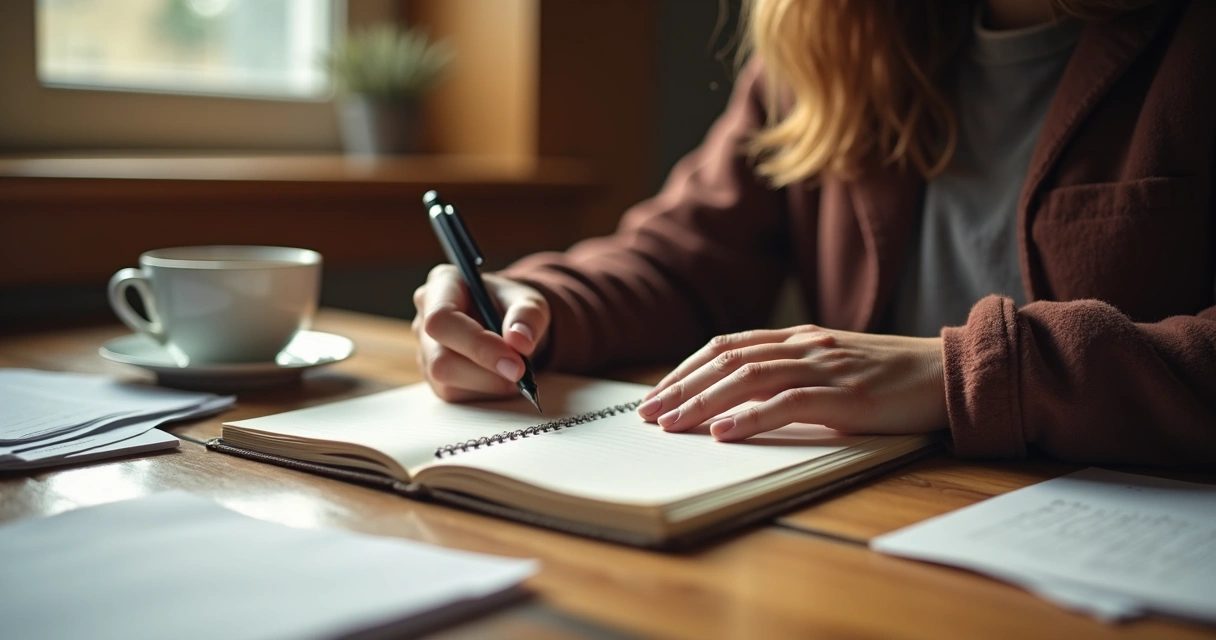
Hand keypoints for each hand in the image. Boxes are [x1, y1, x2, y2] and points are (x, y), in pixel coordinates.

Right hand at [412, 265, 549, 401]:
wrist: (510, 327)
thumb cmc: (513, 308)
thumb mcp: (530, 301)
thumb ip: (528, 316)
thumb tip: (519, 341)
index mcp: (443, 285)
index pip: (442, 318)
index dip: (476, 344)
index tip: (514, 360)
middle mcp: (424, 316)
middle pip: (440, 358)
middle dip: (485, 371)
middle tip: (521, 373)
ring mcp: (424, 348)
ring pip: (445, 381)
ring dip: (487, 384)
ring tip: (515, 373)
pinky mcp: (432, 376)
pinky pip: (453, 394)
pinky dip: (484, 392)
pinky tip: (500, 378)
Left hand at [636, 326, 946, 440]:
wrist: (952, 373)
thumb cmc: (892, 379)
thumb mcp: (834, 368)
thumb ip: (793, 376)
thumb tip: (740, 404)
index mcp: (800, 337)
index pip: (728, 346)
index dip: (687, 368)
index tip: (658, 394)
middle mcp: (806, 345)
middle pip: (727, 359)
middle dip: (681, 386)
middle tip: (648, 413)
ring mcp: (826, 366)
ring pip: (748, 377)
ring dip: (703, 402)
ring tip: (672, 424)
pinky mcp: (847, 396)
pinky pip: (789, 402)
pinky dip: (750, 417)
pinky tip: (723, 432)